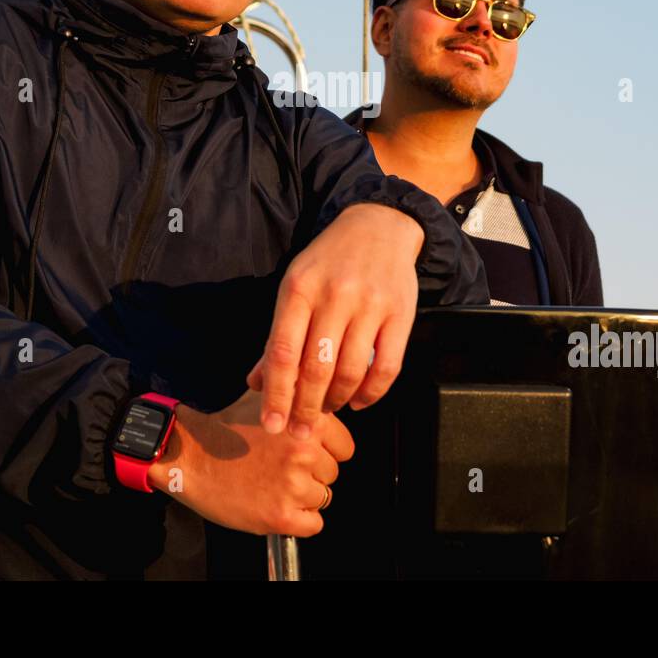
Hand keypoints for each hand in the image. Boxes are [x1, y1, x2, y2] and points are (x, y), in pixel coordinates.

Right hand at [148, 390, 353, 537]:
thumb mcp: (265, 397)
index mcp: (307, 423)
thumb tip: (317, 383)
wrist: (190, 457)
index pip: (345, 447)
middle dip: (312, 473)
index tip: (306, 451)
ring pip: (323, 498)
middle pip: (332, 473)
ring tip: (273, 483)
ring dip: (302, 495)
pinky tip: (275, 503)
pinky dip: (298, 519)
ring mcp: (294, 486)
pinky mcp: (281, 516)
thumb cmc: (225, 429)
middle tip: (280, 467)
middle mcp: (305, 453)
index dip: (325, 450)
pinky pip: (313, 525)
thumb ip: (297, 391)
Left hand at [244, 202, 423, 438]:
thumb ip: (278, 336)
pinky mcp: (401, 313)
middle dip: (306, 409)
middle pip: (316, 368)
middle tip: (300, 432)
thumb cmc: (329, 261)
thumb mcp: (296, 287)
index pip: (282, 352)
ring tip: (329, 409)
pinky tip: (359, 400)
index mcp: (299, 288)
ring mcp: (370, 304)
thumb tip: (256, 383)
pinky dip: (371, 393)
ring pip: (350, 372)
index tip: (272, 425)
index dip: (276, 394)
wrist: (379, 225)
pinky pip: (387, 367)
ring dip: (337, 401)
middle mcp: (334, 295)